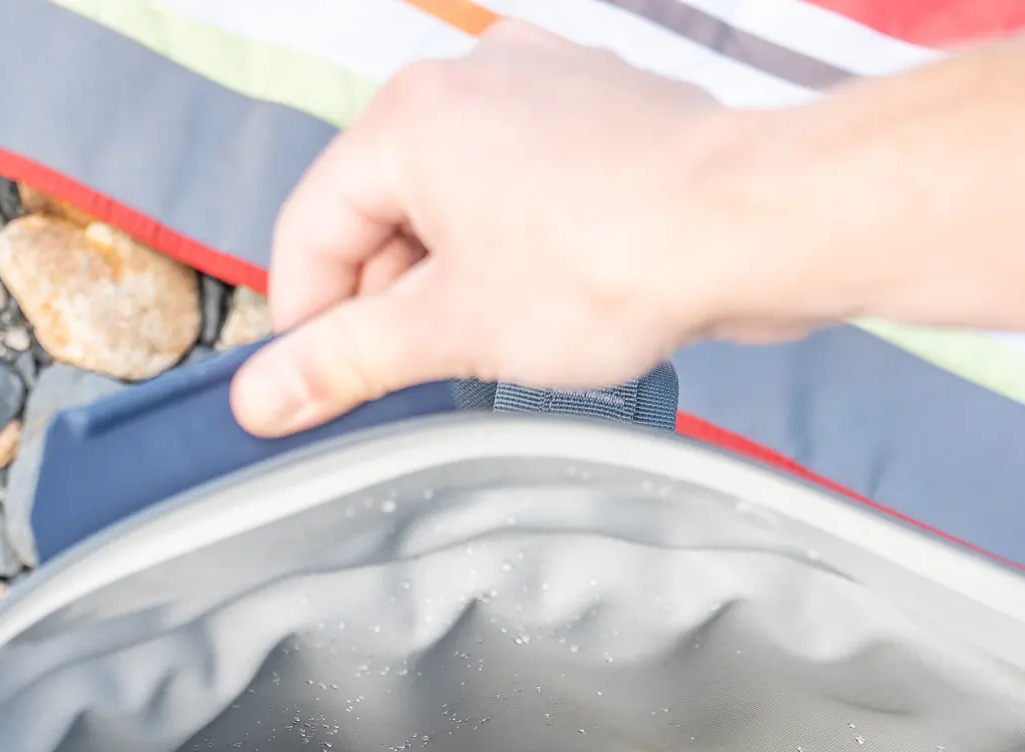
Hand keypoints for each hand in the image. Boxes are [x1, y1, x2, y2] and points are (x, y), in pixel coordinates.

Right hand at [231, 26, 774, 434]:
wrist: (759, 223)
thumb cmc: (617, 255)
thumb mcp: (450, 330)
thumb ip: (346, 361)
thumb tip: (265, 396)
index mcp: (410, 117)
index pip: (311, 230)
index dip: (308, 325)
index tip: (319, 390)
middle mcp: (473, 81)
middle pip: (384, 214)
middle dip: (393, 304)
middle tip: (418, 382)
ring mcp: (546, 90)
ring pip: (459, 206)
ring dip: (460, 285)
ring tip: (501, 347)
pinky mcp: (606, 120)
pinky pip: (529, 193)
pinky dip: (522, 252)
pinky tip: (557, 307)